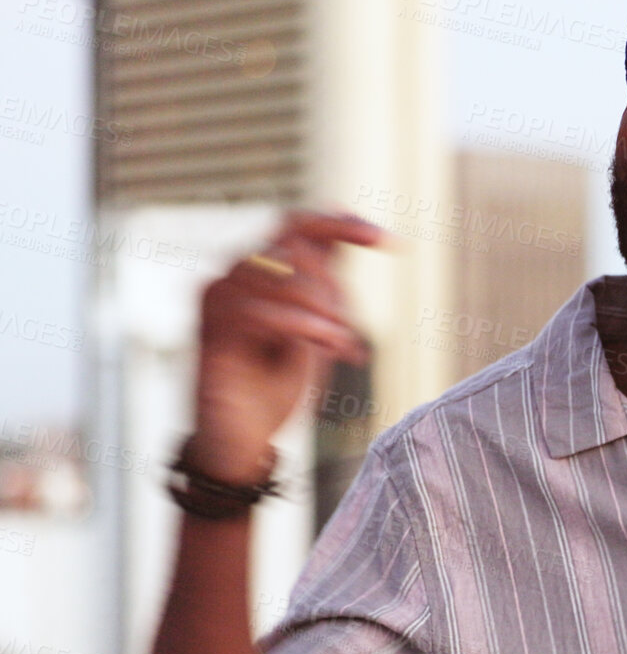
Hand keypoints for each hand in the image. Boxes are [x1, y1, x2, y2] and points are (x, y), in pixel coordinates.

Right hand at [192, 212, 384, 482]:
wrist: (245, 439)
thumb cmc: (276, 385)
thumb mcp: (317, 323)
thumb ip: (325, 275)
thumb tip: (343, 214)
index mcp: (254, 271)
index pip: (296, 225)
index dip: (342, 224)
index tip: (388, 241)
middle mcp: (228, 277)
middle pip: (296, 247)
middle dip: (335, 287)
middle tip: (345, 331)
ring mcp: (215, 301)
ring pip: (285, 277)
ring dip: (325, 313)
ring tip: (338, 345)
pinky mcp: (212, 331)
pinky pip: (267, 312)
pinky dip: (307, 329)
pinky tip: (325, 347)